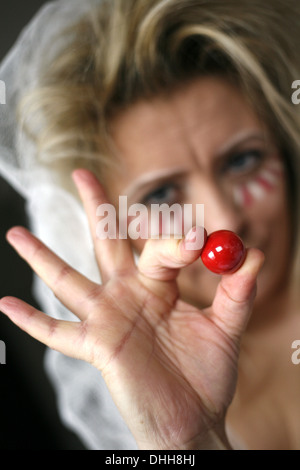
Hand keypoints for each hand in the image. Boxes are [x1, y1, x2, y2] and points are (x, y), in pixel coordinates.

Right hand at [0, 169, 263, 449]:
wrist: (193, 419)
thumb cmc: (206, 374)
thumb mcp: (226, 329)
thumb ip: (237, 293)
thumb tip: (252, 254)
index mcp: (158, 286)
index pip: (160, 247)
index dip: (178, 239)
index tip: (199, 237)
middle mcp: (128, 295)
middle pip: (106, 243)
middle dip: (96, 209)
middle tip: (80, 173)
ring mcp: (108, 319)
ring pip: (69, 282)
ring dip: (42, 258)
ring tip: (15, 233)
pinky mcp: (97, 346)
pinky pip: (57, 334)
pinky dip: (31, 321)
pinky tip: (6, 303)